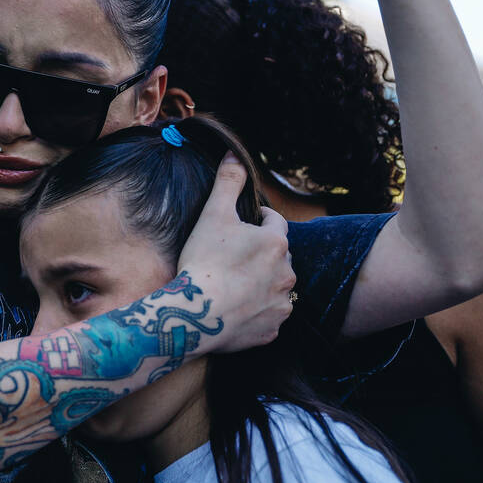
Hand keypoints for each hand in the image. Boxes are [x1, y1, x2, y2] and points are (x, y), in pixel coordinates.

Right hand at [177, 153, 295, 351]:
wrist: (195, 314)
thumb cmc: (204, 261)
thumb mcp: (213, 214)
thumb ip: (228, 181)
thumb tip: (234, 152)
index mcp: (276, 243)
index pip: (275, 223)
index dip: (259, 220)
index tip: (244, 224)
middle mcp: (287, 273)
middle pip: (278, 256)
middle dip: (262, 253)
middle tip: (235, 256)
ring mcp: (281, 304)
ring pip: (277, 287)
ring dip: (263, 282)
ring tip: (235, 284)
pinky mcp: (272, 330)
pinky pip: (269, 316)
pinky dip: (258, 311)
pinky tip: (237, 309)